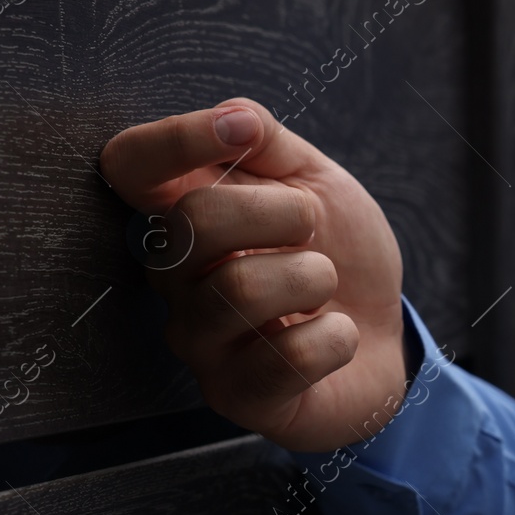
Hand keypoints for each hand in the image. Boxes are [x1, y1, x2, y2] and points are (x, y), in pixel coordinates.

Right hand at [100, 97, 407, 451]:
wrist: (386, 338)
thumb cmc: (341, 256)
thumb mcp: (316, 182)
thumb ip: (270, 143)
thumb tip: (234, 118)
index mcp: (183, 217)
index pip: (128, 166)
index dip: (175, 139)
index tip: (241, 133)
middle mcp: (174, 280)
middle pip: (193, 221)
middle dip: (282, 212)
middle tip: (314, 231)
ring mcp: (199, 343)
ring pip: (240, 289)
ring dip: (313, 277)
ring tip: (324, 288)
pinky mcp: (236, 397)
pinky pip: (284, 358)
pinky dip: (335, 339)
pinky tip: (336, 336)